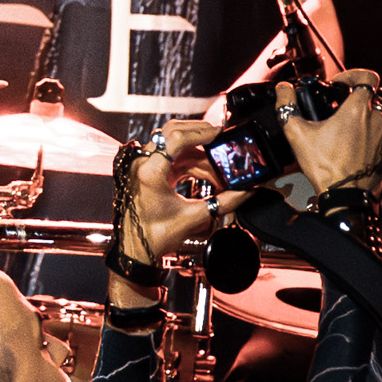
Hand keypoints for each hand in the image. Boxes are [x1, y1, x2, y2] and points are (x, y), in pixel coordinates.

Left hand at [118, 119, 254, 265]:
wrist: (136, 249)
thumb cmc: (153, 236)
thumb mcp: (193, 218)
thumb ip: (224, 203)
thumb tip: (245, 191)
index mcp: (149, 173)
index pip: (174, 138)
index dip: (199, 132)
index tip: (218, 133)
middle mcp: (143, 165)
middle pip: (172, 134)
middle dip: (200, 136)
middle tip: (221, 141)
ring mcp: (144, 167)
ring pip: (175, 147)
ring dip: (200, 156)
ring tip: (218, 174)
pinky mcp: (150, 173)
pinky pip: (173, 159)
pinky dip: (191, 164)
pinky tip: (207, 176)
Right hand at [278, 69, 381, 194]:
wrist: (345, 195)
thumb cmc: (325, 166)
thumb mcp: (297, 133)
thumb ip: (287, 106)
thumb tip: (283, 90)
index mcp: (358, 109)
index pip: (367, 77)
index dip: (352, 74)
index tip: (339, 83)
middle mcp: (377, 118)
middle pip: (368, 97)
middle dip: (350, 101)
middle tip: (333, 111)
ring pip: (374, 115)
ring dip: (359, 118)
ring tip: (340, 130)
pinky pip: (379, 132)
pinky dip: (366, 134)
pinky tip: (349, 145)